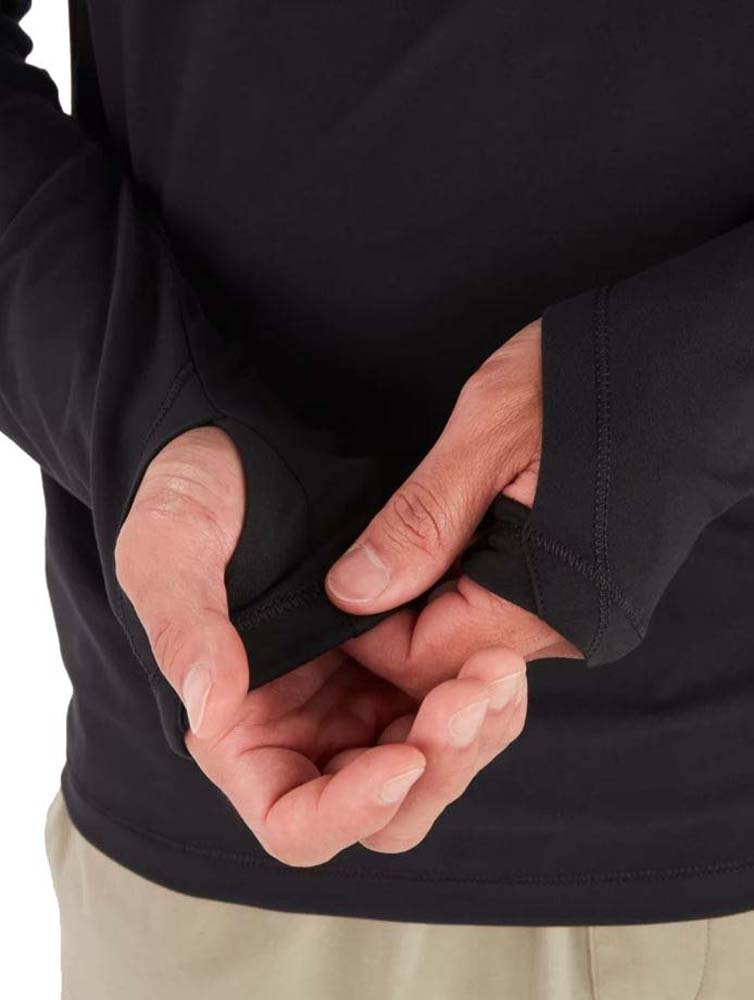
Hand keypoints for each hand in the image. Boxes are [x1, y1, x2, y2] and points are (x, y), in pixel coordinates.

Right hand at [115, 426, 526, 864]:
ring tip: (499, 670)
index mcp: (243, 731)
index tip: (404, 757)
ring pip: (437, 767)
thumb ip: (184, 627)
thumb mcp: (170, 545)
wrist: (251, 445)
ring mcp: (363, 698)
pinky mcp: (407, 661)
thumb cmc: (194, 495)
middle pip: (387, 810)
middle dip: (439, 768)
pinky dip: (488, 700)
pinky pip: (461, 711)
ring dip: (476, 734)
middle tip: (474, 694)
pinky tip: (502, 658)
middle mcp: (309, 731)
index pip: (295, 822)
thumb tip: (211, 709)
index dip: (350, 811)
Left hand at [325, 319, 581, 849]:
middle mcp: (565, 628)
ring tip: (406, 536)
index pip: (421, 664)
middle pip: (444, 659)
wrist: (691, 364)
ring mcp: (575, 612)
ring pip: (469, 633)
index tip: (333, 583)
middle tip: (362, 555)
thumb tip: (350, 594)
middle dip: (392, 617)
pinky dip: (460, 580)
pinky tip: (449, 534)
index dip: (363, 631)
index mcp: (543, 605)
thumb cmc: (596, 383)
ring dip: (425, 594)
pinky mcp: (577, 588)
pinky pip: (499, 607)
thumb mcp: (484, 437)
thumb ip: (418, 523)